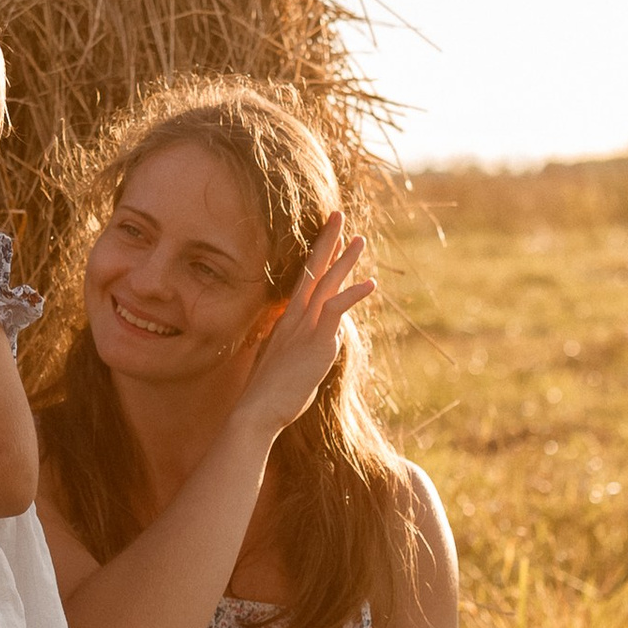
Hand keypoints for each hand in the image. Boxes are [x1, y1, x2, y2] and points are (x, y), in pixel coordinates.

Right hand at [238, 214, 375, 438]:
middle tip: (338, 216)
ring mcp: (304, 328)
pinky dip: (353, 295)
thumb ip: (302, 349)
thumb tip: (321, 343)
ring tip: (359, 239)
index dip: (316, 257)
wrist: (256, 411)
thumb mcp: (285, 364)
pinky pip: (336, 310)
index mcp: (286, 321)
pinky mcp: (317, 342)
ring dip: (344, 260)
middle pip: (312, 270)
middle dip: (326, 242)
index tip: (327, 238)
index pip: (303, 280)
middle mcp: (294, 318)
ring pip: (326, 284)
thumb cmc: (268, 394)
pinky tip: (370, 284)